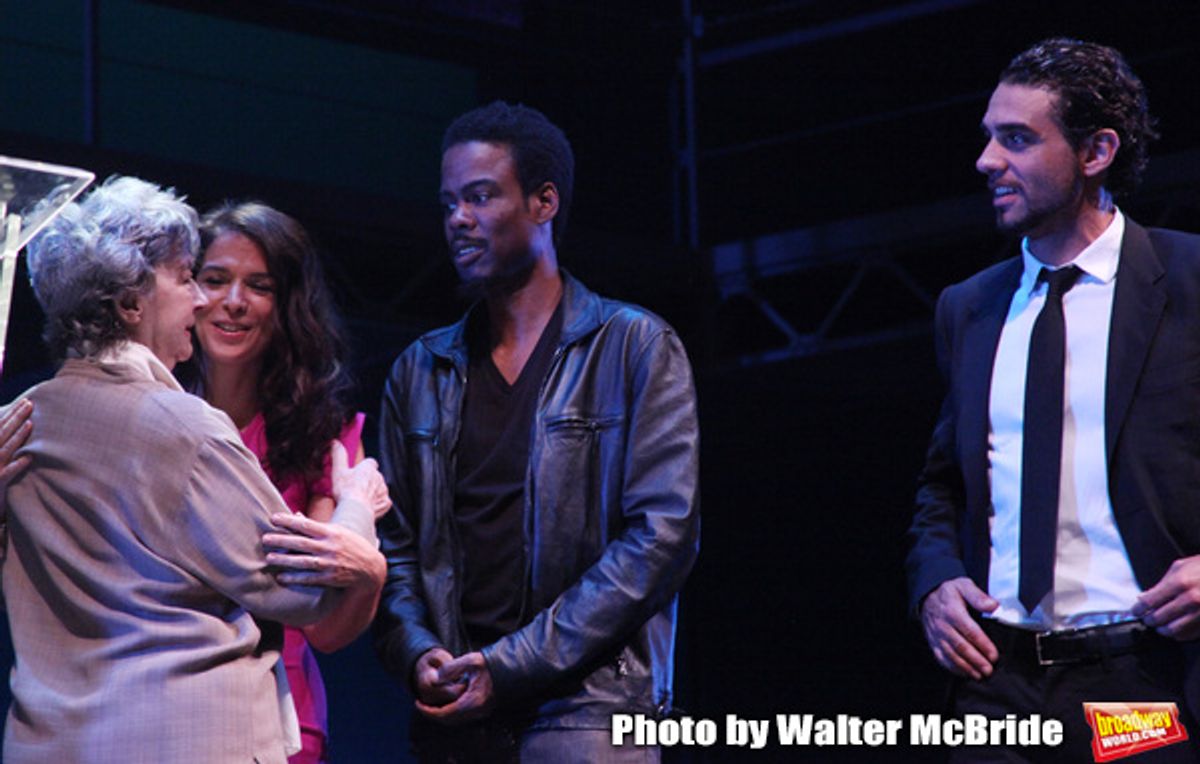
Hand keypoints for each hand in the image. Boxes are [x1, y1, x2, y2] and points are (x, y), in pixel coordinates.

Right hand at [0, 398, 32, 495]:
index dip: (12, 413)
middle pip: (2, 433)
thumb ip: (6, 442)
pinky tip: (29, 457)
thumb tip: (20, 425)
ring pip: (5, 450)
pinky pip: (8, 473)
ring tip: (30, 424)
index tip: (26, 401)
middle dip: (16, 418)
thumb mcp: (0, 459)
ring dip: (17, 437)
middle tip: (30, 404)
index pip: (0, 426)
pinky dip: (18, 465)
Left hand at [263, 512, 385, 589]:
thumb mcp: (338, 531)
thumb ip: (317, 526)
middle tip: (264, 538)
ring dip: (284, 560)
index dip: (288, 521)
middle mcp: (330, 547)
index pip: (306, 524)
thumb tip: (296, 516)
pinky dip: (295, 578)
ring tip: (269, 557)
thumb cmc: (352, 545)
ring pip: (303, 562)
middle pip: (301, 543)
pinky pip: (309, 578)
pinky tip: (282, 577)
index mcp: (331, 532)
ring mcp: (330, 563)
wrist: (370, 568)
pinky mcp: (330, 578)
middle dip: (281, 540)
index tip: (273, 518)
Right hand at [329, 440, 388, 514]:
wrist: (355, 510)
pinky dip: (377, 504)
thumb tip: (335, 442)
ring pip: (379, 489)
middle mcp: (379, 477)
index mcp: (368, 468)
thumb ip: (338, 455)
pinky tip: (367, 507)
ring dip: (372, 492)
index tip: (357, 473)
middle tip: (355, 488)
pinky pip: (383, 502)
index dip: (364, 467)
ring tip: (360, 499)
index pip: (370, 462)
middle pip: (375, 476)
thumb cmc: (346, 491)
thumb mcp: (338, 471)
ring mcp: (383, 491)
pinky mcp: (386, 503)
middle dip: (367, 481)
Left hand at [415, 651, 494, 724]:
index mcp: (472, 701)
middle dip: (433, 714)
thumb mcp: (471, 661)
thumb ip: (452, 669)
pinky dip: (451, 711)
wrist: (511, 669)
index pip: (444, 713)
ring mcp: (482, 712)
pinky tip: (447, 701)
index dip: (428, 711)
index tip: (417, 704)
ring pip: (456, 719)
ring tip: (432, 703)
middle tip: (421, 705)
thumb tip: (435, 679)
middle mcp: (477, 711)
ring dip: (442, 713)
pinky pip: (463, 716)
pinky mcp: (484, 710)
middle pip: (449, 720)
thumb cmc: (492, 663)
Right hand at [920, 576, 999, 679]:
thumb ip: (978, 596)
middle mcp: (943, 625)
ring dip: (966, 667)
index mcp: (952, 611)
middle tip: (989, 669)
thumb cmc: (949, 593)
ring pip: (951, 655)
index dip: (983, 645)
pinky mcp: (933, 643)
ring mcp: (937, 636)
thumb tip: (993, 605)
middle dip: (976, 660)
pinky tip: (965, 673)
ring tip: (980, 675)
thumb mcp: (963, 586)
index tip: (994, 655)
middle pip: (961, 646)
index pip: (970, 631)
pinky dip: (953, 668)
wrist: (927, 596)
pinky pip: (942, 658)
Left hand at [1133, 556, 1199, 639]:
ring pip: (1172, 630)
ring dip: (1162, 629)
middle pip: (1158, 618)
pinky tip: (1175, 628)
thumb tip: (1145, 598)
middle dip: (1149, 619)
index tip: (1135, 611)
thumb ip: (1162, 584)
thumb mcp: (1180, 568)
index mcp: (1180, 583)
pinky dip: (1178, 634)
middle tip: (1147, 618)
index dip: (1138, 609)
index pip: (1149, 602)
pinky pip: (1189, 635)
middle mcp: (1190, 599)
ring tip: (1160, 625)